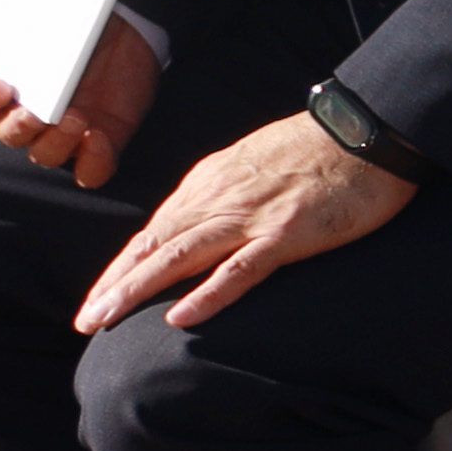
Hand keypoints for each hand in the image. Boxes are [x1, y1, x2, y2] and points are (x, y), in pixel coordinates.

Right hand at [0, 14, 156, 189]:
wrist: (132, 37)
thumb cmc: (83, 27)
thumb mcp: (59, 21)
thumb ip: (33, 29)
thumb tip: (23, 26)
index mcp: (5, 83)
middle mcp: (27, 114)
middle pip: (8, 134)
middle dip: (20, 126)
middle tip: (37, 112)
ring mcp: (62, 133)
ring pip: (45, 155)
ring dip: (56, 142)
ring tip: (77, 118)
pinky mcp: (98, 146)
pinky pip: (89, 172)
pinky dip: (92, 163)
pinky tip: (98, 139)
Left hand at [74, 107, 407, 336]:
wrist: (367, 129)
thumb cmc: (319, 148)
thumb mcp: (254, 163)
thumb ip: (223, 192)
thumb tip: (198, 219)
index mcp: (211, 182)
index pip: (155, 231)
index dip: (123, 267)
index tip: (98, 297)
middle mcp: (220, 198)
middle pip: (155, 247)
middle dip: (115, 285)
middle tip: (84, 322)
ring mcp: (252, 216)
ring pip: (181, 257)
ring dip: (137, 289)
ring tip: (104, 320)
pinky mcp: (288, 232)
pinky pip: (241, 268)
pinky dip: (208, 293)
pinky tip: (180, 317)